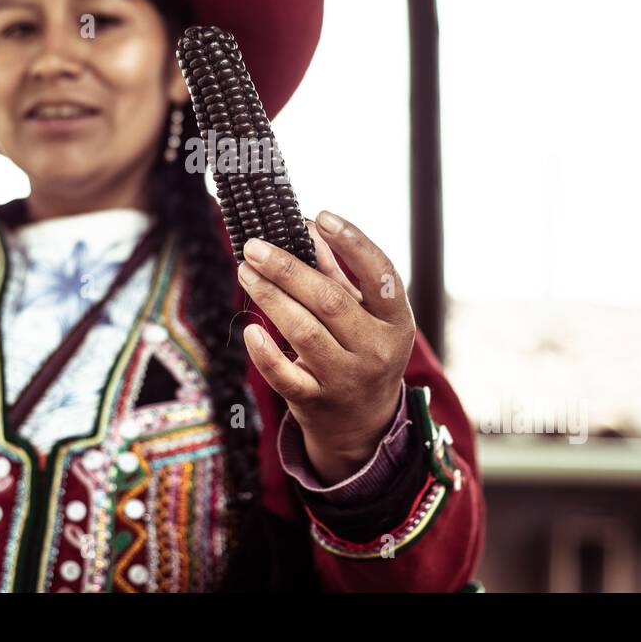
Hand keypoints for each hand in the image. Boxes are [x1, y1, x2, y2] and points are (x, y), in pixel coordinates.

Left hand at [237, 211, 415, 484]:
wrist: (362, 425)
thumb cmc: (361, 351)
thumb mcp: (366, 315)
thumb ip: (340, 271)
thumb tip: (310, 225)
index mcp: (395, 321)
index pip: (380, 275)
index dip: (353, 243)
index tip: (321, 216)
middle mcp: (376, 350)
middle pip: (330, 301)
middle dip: (287, 268)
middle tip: (255, 246)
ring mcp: (346, 378)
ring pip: (304, 332)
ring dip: (270, 297)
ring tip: (245, 271)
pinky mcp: (315, 401)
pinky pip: (285, 376)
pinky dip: (265, 352)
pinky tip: (250, 328)